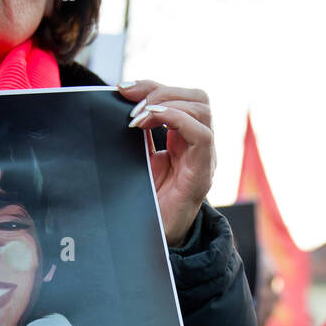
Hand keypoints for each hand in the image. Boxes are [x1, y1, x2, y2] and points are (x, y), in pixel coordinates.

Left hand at [118, 79, 214, 247]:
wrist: (152, 240)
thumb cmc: (147, 202)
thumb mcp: (138, 159)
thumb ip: (137, 134)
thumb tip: (119, 103)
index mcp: (185, 140)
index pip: (180, 97)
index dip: (152, 85)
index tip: (121, 87)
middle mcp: (200, 145)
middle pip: (196, 96)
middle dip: (160, 90)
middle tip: (129, 101)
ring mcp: (205, 158)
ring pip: (202, 108)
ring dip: (164, 103)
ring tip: (135, 118)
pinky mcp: (203, 173)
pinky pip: (201, 133)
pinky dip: (173, 119)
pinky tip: (145, 125)